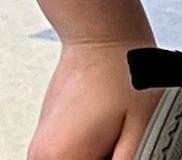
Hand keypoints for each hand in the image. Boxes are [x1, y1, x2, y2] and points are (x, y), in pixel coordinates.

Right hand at [29, 37, 160, 159]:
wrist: (101, 35)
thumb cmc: (121, 70)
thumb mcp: (141, 128)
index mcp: (62, 158)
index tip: (122, 151)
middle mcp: (41, 155)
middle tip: (122, 141)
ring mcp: (40, 146)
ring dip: (99, 157)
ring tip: (116, 132)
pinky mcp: (46, 137)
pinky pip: (71, 157)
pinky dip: (90, 152)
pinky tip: (107, 129)